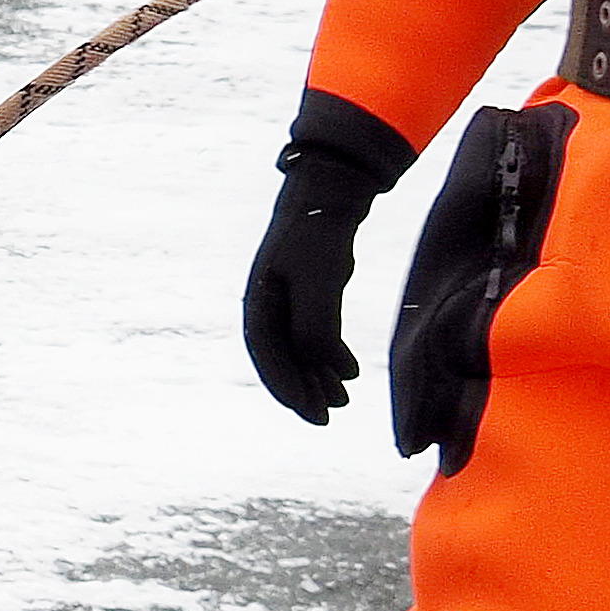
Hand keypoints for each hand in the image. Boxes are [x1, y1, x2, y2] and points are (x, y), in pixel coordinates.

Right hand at [242, 151, 380, 420]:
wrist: (330, 194)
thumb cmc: (317, 234)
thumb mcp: (318, 281)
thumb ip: (315, 325)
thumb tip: (319, 364)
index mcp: (258, 302)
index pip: (268, 357)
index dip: (289, 388)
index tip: (312, 413)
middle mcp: (268, 305)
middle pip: (282, 360)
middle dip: (306, 390)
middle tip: (330, 416)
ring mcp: (287, 299)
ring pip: (300, 350)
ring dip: (319, 377)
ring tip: (344, 399)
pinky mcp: (308, 294)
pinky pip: (315, 334)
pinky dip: (331, 356)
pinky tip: (351, 372)